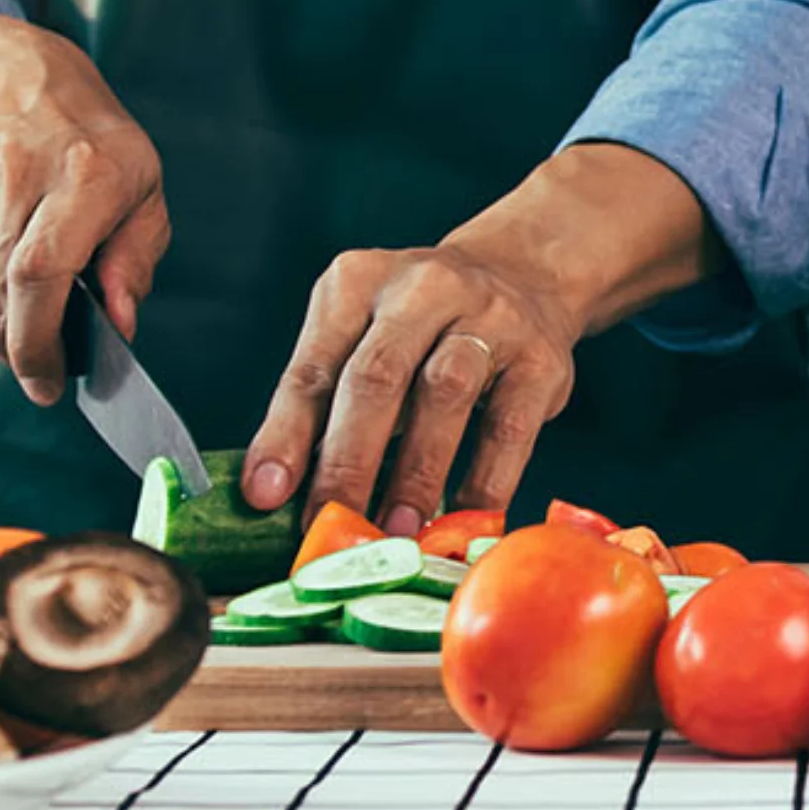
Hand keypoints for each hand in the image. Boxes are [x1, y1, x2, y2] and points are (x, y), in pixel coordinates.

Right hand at [0, 0, 168, 404]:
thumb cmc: (83, 131)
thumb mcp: (142, 182)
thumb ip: (138, 256)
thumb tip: (122, 320)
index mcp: (81, 176)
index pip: (40, 276)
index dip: (39, 342)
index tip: (50, 381)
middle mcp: (11, 179)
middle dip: (20, 353)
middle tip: (43, 369)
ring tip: (26, 325)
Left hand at [240, 143, 723, 532]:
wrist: (523, 276)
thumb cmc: (420, 327)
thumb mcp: (361, 337)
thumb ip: (324, 401)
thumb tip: (280, 494)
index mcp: (357, 282)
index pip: (314, 364)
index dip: (286, 434)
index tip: (266, 496)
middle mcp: (423, 286)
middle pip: (378, 375)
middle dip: (349, 459)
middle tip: (332, 523)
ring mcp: (490, 317)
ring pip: (446, 394)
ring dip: (417, 472)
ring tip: (396, 533)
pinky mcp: (542, 359)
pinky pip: (510, 429)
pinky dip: (484, 482)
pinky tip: (463, 521)